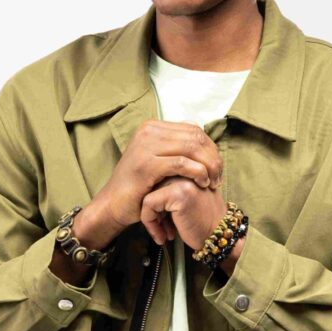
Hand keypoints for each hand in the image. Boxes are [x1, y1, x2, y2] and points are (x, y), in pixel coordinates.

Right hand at [86, 119, 223, 244]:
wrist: (113, 203)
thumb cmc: (139, 185)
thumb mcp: (157, 158)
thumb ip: (175, 146)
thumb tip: (201, 134)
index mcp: (152, 127)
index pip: (193, 129)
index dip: (210, 147)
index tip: (216, 166)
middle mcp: (148, 131)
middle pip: (195, 137)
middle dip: (212, 156)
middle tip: (218, 176)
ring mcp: (146, 146)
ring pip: (191, 148)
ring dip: (208, 165)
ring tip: (213, 181)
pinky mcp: (147, 164)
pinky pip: (182, 163)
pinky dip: (197, 172)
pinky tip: (202, 182)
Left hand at [140, 175, 227, 250]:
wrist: (218, 235)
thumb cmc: (200, 219)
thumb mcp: (183, 197)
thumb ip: (167, 187)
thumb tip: (141, 191)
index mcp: (185, 165)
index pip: (155, 178)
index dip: (155, 202)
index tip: (162, 220)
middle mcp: (184, 167)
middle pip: (149, 185)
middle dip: (152, 210)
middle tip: (162, 228)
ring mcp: (182, 178)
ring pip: (146, 194)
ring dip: (150, 218)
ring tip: (163, 232)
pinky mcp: (178, 192)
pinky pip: (148, 204)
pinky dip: (150, 223)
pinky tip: (164, 236)